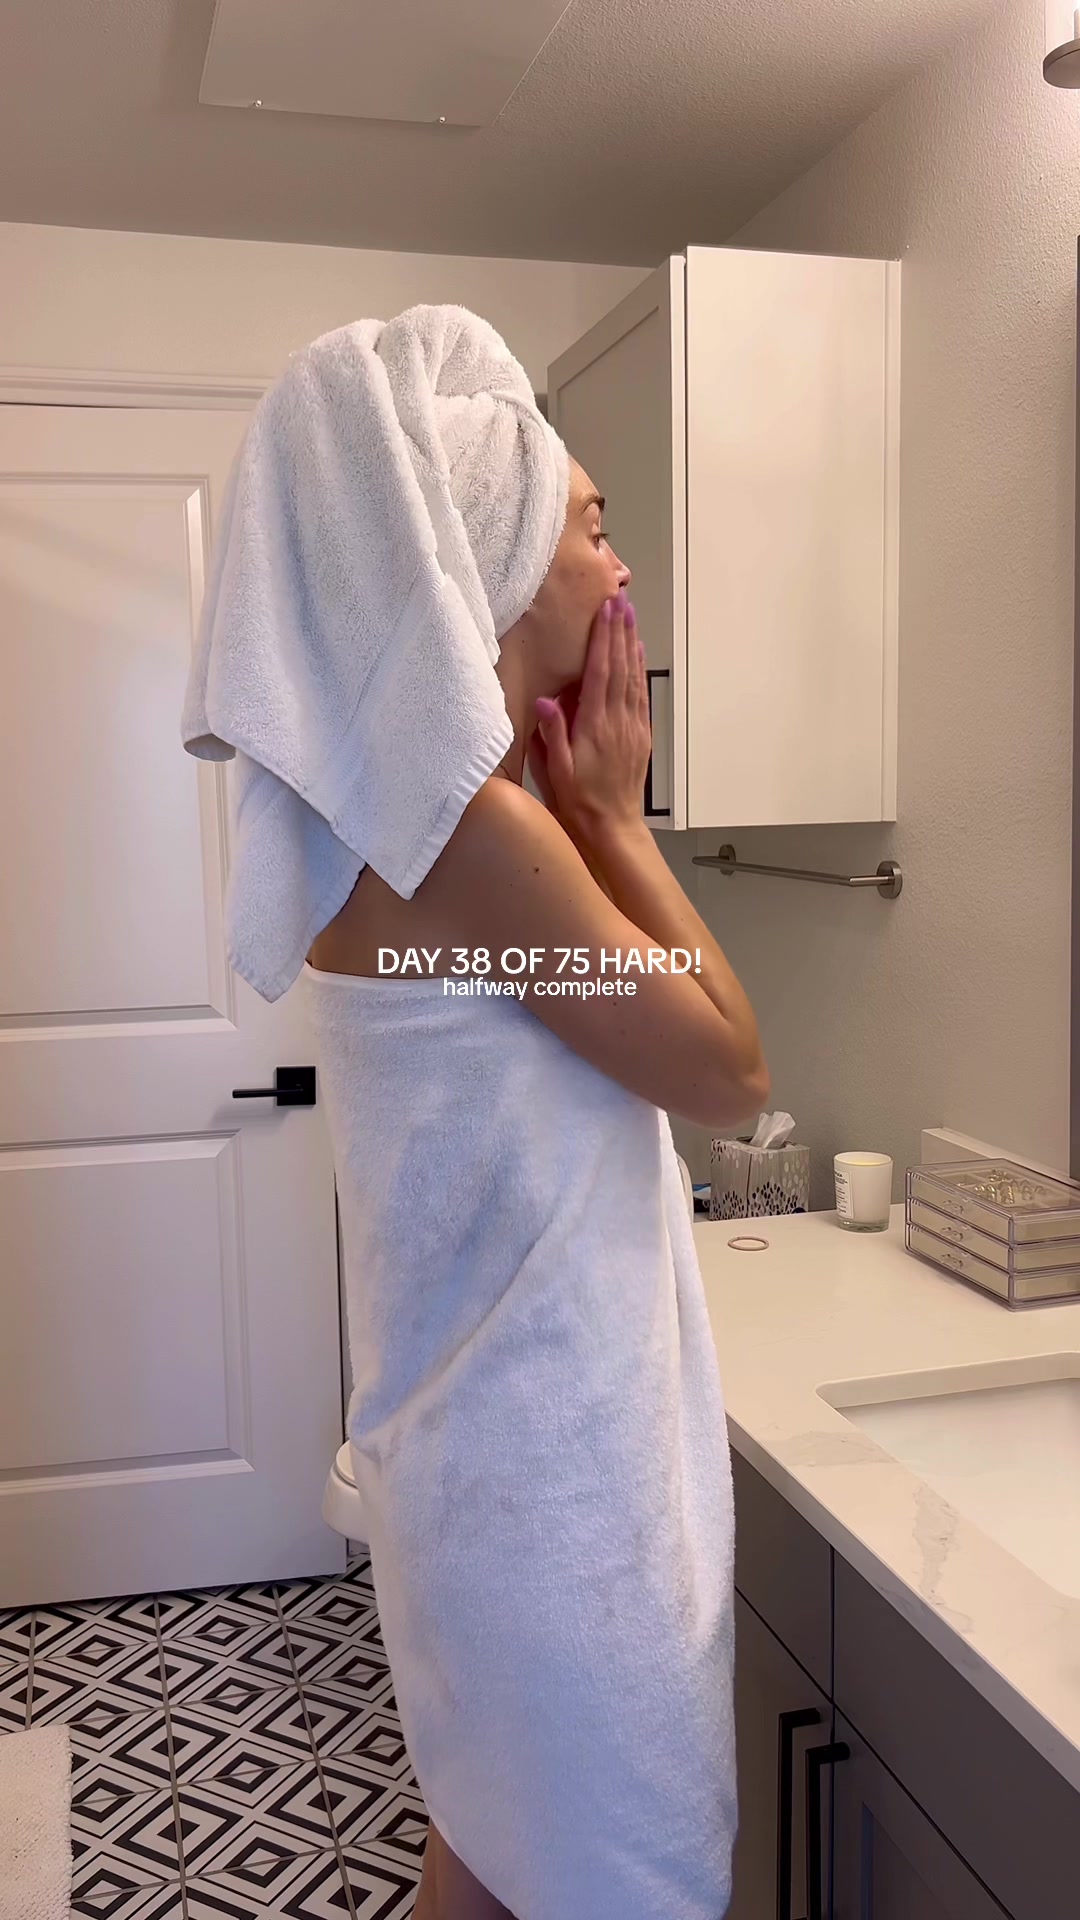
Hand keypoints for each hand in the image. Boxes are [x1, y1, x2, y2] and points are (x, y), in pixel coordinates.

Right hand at [528, 591, 651, 848]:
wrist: (611, 827)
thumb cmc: (578, 801)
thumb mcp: (555, 771)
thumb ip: (552, 734)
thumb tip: (545, 699)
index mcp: (595, 726)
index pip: (601, 672)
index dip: (604, 639)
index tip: (606, 611)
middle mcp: (618, 721)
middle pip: (622, 666)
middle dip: (620, 631)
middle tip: (621, 599)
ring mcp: (632, 727)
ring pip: (634, 677)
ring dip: (632, 644)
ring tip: (631, 616)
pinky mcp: (640, 736)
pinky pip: (640, 695)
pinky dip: (639, 670)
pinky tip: (638, 655)